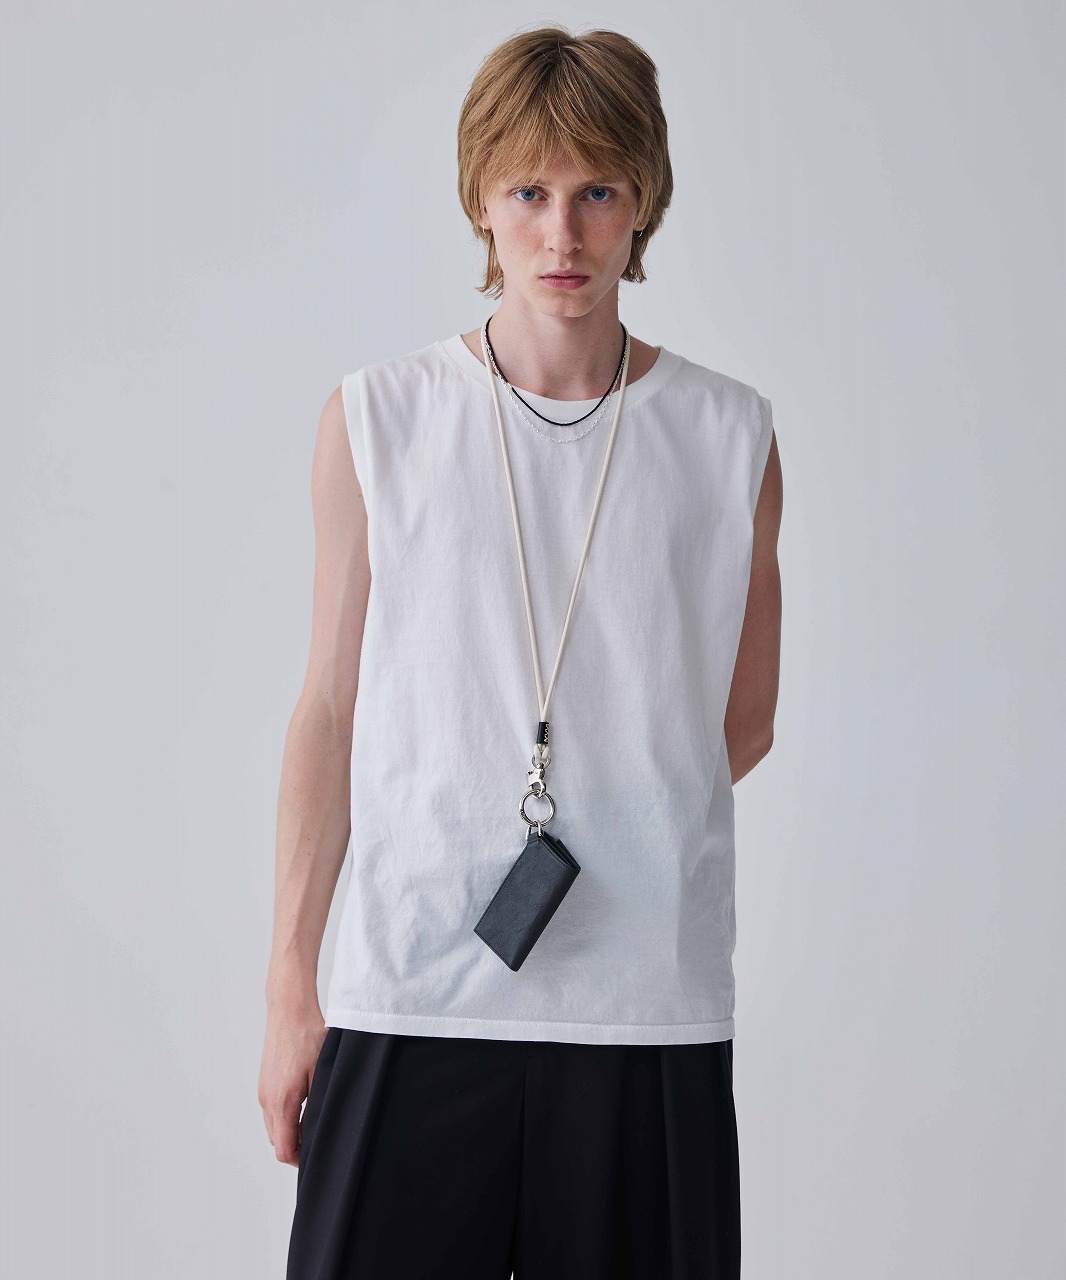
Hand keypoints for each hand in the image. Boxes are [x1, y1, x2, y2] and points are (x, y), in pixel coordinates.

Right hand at [258, 1003, 327, 1166]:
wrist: (289, 1010)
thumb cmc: (309, 1037)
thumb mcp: (322, 1074)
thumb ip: (317, 1108)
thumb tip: (318, 1132)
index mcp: (283, 1102)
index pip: (284, 1150)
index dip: (301, 1161)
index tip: (318, 1156)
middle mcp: (267, 1100)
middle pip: (278, 1142)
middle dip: (297, 1147)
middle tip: (320, 1139)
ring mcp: (263, 1092)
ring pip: (274, 1127)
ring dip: (291, 1132)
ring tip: (314, 1121)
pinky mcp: (264, 1083)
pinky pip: (271, 1112)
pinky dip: (285, 1117)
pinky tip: (304, 1104)